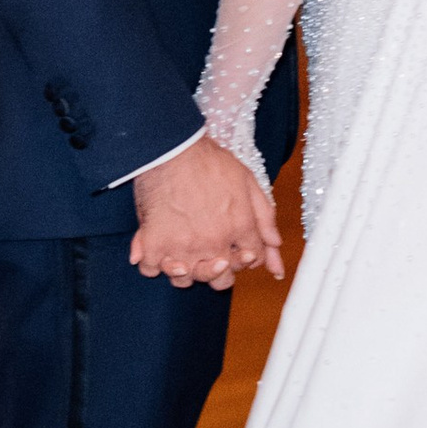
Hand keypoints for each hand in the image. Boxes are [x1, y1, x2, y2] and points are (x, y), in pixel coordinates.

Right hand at [130, 135, 282, 289]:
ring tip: (181, 253)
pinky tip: (156, 250)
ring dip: (185, 270)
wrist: (172, 148)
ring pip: (185, 279)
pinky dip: (151, 263)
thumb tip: (276, 246)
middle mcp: (214, 243)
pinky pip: (150, 269)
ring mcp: (183, 246)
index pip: (252, 260)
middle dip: (220, 270)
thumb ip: (265, 216)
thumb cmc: (209, 160)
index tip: (236, 246)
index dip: (246, 254)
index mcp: (240, 228)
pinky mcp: (154, 243)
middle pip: (221, 280)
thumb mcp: (248, 182)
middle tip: (210, 253)